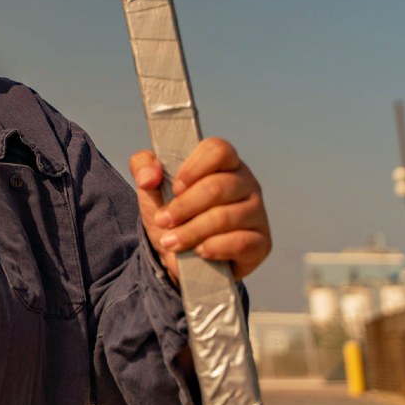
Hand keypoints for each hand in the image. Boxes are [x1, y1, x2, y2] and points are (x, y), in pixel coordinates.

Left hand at [130, 137, 270, 282]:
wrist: (182, 255)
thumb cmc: (172, 212)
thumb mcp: (151, 187)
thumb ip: (143, 167)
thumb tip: (149, 176)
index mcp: (223, 163)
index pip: (218, 149)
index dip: (194, 167)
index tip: (175, 187)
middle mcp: (245, 183)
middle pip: (218, 187)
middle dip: (183, 207)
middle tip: (163, 221)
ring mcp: (257, 212)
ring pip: (224, 217)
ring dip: (191, 232)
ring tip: (171, 241)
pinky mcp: (261, 242)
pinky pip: (240, 243)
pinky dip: (213, 248)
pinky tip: (199, 251)